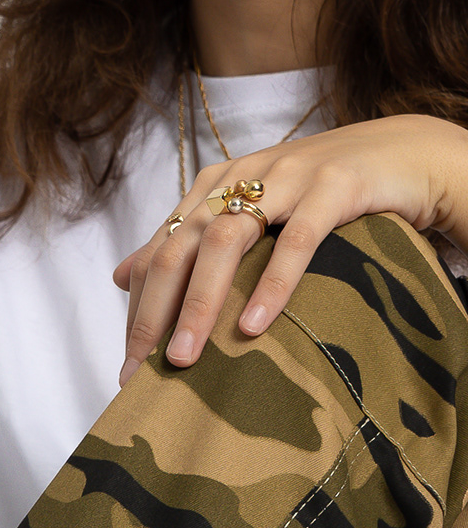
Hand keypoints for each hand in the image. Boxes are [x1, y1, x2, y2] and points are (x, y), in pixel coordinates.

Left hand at [113, 114, 467, 386]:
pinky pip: (297, 238)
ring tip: (185, 358)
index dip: (138, 309)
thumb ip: (186, 245)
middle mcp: (241, 177)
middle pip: (179, 250)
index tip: (127, 366)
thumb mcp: (246, 218)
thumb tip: (121, 278)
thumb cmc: (318, 198)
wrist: (407, 155)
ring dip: (199, 305)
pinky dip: (272, 282)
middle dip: (155, 315)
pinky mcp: (335, 184)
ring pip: (225, 241)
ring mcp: (287, 177)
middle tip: (141, 372)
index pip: (158, 254)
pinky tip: (253, 325)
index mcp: (213, 188)